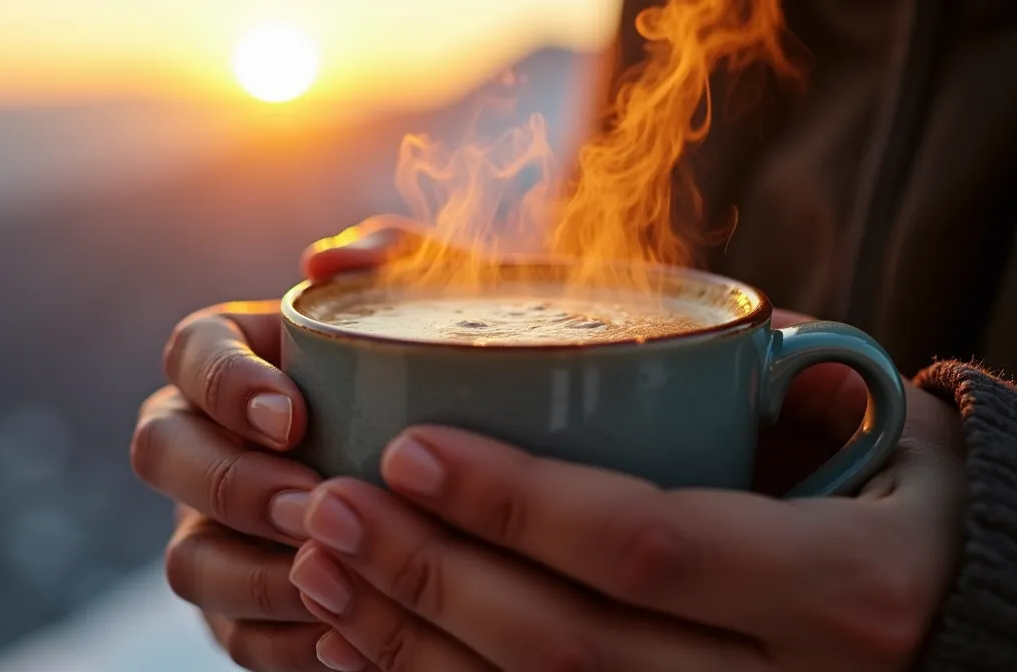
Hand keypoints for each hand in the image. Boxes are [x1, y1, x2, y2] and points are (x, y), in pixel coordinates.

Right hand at [132, 216, 418, 670]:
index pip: (190, 353)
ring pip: (187, 560)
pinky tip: (348, 641)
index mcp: (236, 361)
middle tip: (314, 501)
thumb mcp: (436, 309)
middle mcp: (205, 443)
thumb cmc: (440, 382)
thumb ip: (395, 258)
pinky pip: (236, 638)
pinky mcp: (241, 611)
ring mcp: (213, 530)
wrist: (465, 490)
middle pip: (163, 454)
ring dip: (255, 572)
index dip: (224, 384)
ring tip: (336, 579)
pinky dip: (287, 644)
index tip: (292, 414)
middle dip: (232, 482)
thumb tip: (332, 257)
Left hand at [290, 374, 966, 670]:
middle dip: (430, 576)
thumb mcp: (852, 415)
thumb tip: (600, 302)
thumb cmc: (889, 495)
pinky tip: (364, 645)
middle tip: (332, 505)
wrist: (957, 621)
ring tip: (324, 567)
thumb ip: (734, 358)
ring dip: (409, 642)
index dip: (512, 501)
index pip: (645, 542)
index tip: (408, 448)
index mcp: (841, 586)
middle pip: (568, 646)